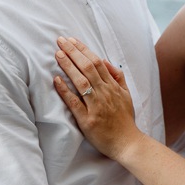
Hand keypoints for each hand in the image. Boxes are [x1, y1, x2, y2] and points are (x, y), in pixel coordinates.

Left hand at [53, 36, 140, 158]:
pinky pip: (74, 103)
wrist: (128, 143)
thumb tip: (105, 61)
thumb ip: (118, 77)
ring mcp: (96, 107)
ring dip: (68, 66)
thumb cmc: (125, 119)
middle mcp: (105, 94)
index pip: (97, 62)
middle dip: (73, 52)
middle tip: (60, 41)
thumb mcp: (126, 94)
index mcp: (113, 87)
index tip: (71, 41)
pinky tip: (56, 79)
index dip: (83, 50)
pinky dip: (65, 90)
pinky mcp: (88, 121)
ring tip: (57, 54)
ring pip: (81, 82)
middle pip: (88, 68)